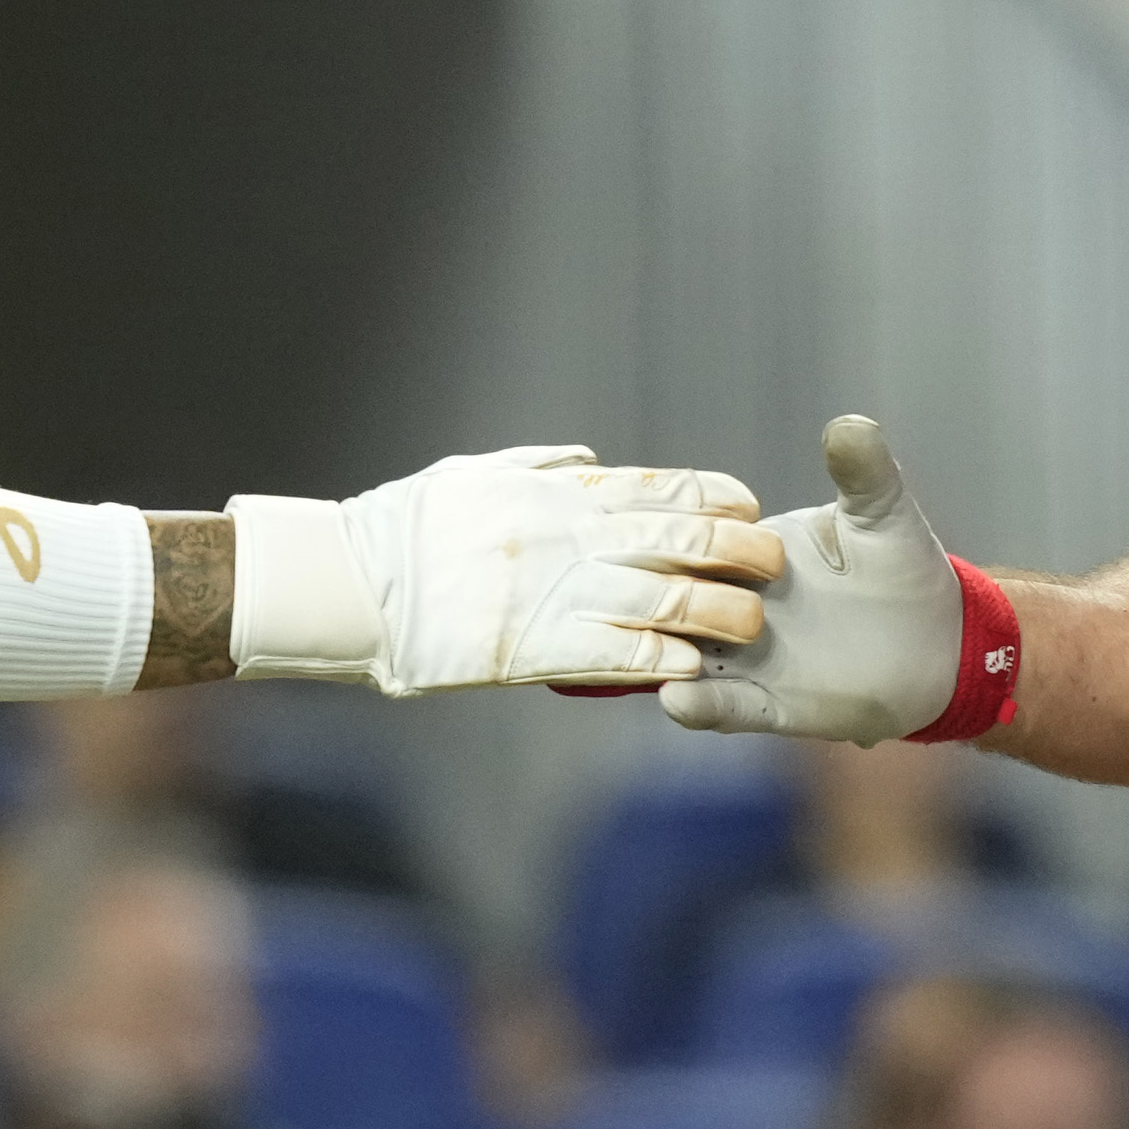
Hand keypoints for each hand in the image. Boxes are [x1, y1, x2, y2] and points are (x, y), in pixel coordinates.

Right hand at [230, 448, 780, 692]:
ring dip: (715, 610)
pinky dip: (661, 660)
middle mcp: (567, 539)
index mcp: (556, 495)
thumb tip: (590, 462)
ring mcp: (555, 595)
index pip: (653, 487)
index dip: (709, 495)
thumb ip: (538, 467)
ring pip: (661, 600)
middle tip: (775, 558)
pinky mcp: (535, 651)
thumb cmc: (405, 526)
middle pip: (676, 541)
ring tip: (754, 620)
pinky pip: (615, 656)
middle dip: (735, 549)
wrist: (353, 585)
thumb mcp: (475, 475)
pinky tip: (697, 665)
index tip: (746, 501)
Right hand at [662, 416, 973, 741]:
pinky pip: (727, 709)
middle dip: (650, 594)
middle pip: (673, 601)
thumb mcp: (882, 515)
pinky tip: (678, 699)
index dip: (665, 536)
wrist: (938, 644)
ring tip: (640, 650)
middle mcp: (734, 606)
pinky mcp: (771, 705)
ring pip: (686, 658)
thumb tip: (849, 424)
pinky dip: (701, 706)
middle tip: (624, 587)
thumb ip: (863, 471)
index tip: (636, 526)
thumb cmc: (901, 568)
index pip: (691, 543)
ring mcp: (748, 660)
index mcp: (747, 554)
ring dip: (661, 656)